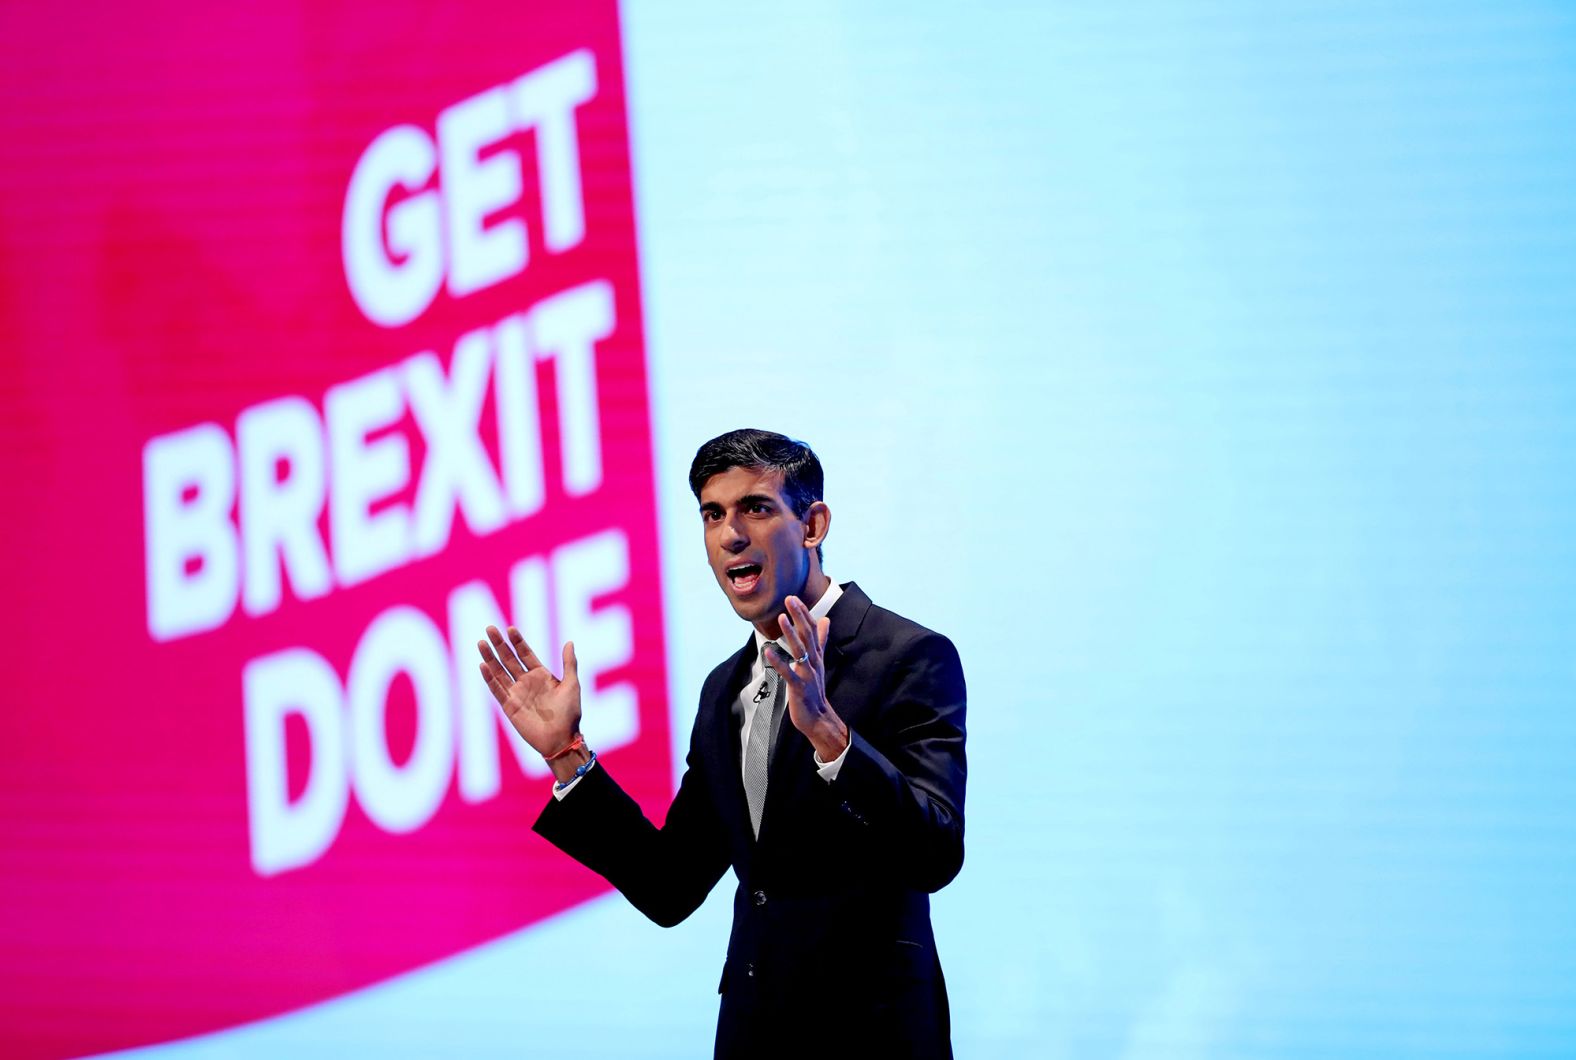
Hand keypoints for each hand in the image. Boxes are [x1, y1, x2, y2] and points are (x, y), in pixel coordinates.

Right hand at [476, 625, 583, 773]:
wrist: (562, 739)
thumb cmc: (570, 713)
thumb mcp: (572, 685)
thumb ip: (569, 664)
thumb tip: (569, 642)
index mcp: (541, 675)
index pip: (525, 653)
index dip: (518, 641)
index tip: (510, 628)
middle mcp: (526, 682)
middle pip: (509, 659)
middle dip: (499, 644)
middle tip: (489, 628)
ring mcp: (516, 693)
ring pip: (499, 671)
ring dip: (490, 657)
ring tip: (481, 643)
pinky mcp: (509, 706)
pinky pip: (497, 689)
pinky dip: (489, 678)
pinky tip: (482, 665)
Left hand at [766, 596, 847, 761]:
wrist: (819, 718)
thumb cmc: (815, 689)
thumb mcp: (819, 662)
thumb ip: (821, 641)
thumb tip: (825, 620)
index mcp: (817, 655)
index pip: (812, 629)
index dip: (804, 613)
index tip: (794, 598)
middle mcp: (814, 662)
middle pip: (807, 635)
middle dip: (799, 617)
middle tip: (789, 598)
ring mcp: (807, 674)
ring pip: (800, 650)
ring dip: (791, 634)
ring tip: (782, 618)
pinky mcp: (799, 688)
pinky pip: (788, 673)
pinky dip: (779, 661)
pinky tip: (768, 650)